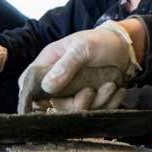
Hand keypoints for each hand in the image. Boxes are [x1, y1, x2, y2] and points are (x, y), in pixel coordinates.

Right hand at [17, 22, 139, 113]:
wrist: (123, 47)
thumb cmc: (99, 41)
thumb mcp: (82, 48)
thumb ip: (66, 65)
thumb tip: (47, 87)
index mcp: (48, 64)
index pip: (28, 83)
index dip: (30, 96)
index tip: (45, 104)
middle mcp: (57, 80)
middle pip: (56, 104)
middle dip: (77, 103)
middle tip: (91, 91)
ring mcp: (73, 92)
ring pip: (77, 110)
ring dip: (97, 101)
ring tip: (110, 86)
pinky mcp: (89, 100)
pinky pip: (95, 110)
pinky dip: (108, 103)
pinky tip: (116, 90)